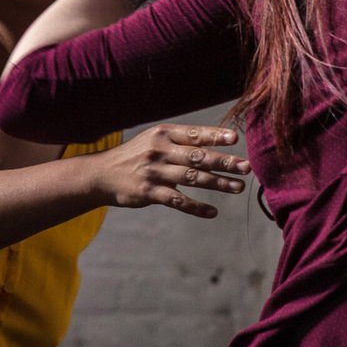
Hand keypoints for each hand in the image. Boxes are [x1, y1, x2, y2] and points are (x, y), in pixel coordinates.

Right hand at [93, 124, 248, 217]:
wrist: (101, 174)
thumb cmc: (135, 155)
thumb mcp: (153, 139)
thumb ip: (180, 140)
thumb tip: (214, 141)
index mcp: (163, 134)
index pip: (194, 134)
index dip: (215, 136)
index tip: (235, 140)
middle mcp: (160, 151)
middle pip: (198, 156)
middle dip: (224, 162)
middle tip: (246, 167)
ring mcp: (155, 172)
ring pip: (192, 179)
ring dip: (218, 184)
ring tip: (237, 188)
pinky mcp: (149, 193)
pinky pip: (178, 201)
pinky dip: (197, 208)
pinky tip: (213, 212)